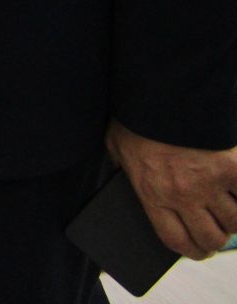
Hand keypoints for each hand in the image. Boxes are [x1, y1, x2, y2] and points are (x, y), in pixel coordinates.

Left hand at [107, 120, 236, 258]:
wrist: (162, 90)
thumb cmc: (135, 116)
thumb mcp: (116, 146)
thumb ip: (123, 169)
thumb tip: (125, 181)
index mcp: (153, 194)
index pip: (176, 240)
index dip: (191, 250)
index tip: (198, 250)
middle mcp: (184, 195)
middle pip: (211, 238)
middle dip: (216, 239)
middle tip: (217, 231)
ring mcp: (211, 182)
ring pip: (236, 221)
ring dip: (234, 219)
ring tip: (229, 209)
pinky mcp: (232, 166)